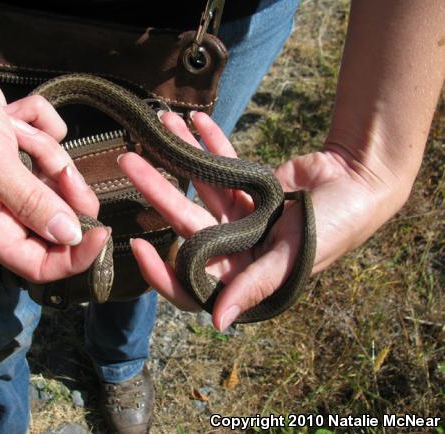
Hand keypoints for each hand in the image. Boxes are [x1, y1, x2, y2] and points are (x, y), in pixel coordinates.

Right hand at [0, 48, 108, 282]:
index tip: (100, 232)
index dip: (73, 257)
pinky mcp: (18, 148)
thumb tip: (69, 236)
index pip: (38, 264)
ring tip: (16, 131)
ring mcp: (10, 176)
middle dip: (67, 191)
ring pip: (57, 178)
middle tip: (65, 169)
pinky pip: (51, 143)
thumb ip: (32, 202)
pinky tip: (14, 114)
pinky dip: (40, 124)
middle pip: (57, 220)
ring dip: (46, 150)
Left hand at [119, 111, 398, 330]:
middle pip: (185, 219)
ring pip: (200, 185)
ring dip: (180, 154)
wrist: (362, 182)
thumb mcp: (293, 258)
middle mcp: (235, 245)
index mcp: (242, 272)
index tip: (136, 246)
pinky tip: (193, 120)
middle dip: (157, 188)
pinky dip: (211, 143)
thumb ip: (253, 286)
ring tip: (158, 124)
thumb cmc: (336, 228)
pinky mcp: (249, 185)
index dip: (161, 271)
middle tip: (128, 161)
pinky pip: (223, 163)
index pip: (191, 280)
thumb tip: (218, 324)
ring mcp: (239, 213)